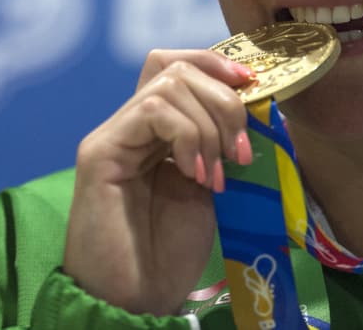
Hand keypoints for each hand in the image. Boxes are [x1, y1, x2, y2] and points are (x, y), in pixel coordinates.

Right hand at [62, 49, 253, 314]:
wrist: (135, 299)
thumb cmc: (168, 253)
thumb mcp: (209, 190)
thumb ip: (221, 149)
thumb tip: (261, 110)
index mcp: (155, 132)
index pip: (176, 65)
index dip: (215, 64)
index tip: (252, 85)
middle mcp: (129, 126)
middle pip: (176, 67)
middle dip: (223, 101)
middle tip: (240, 153)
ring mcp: (112, 135)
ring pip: (168, 84)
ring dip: (209, 126)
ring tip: (216, 176)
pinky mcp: (101, 150)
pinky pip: (151, 110)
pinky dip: (187, 136)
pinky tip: (195, 176)